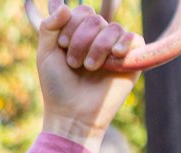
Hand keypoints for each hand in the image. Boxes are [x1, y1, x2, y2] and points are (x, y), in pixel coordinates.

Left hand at [35, 4, 140, 152]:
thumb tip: (65, 5)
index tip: (62, 46)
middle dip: (81, 40)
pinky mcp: (132, 62)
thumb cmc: (57, 86)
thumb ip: (49, 26)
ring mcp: (116, 50)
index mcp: (80, 34)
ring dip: (97, 47)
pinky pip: (135, 39)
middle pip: (96, 19)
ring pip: (113, 28)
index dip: (71, 26)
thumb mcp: (45, 53)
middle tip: (74, 63)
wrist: (72, 114)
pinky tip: (114, 56)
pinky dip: (124, 44)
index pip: (83, 12)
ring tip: (90, 68)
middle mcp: (99, 39)